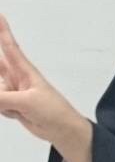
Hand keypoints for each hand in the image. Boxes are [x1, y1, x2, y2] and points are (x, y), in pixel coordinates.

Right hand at [0, 15, 92, 161]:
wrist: (62, 130)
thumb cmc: (53, 110)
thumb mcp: (27, 102)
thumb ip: (2, 98)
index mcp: (24, 71)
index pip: (10, 46)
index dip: (2, 31)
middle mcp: (17, 78)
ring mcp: (14, 92)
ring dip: (0, 97)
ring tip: (16, 105)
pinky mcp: (12, 106)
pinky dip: (2, 110)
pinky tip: (16, 115)